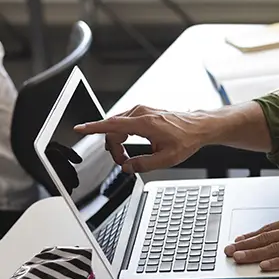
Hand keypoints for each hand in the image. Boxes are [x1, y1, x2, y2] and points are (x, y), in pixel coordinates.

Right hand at [73, 105, 206, 172]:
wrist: (199, 127)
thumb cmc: (187, 139)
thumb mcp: (167, 158)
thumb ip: (143, 164)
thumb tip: (126, 167)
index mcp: (144, 123)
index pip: (112, 125)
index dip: (93, 128)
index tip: (79, 129)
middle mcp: (141, 113)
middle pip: (112, 129)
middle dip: (112, 147)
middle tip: (122, 162)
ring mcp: (143, 111)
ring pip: (118, 126)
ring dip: (117, 141)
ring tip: (126, 156)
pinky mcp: (145, 112)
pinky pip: (125, 122)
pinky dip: (123, 134)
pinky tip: (129, 144)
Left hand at [223, 209, 278, 270]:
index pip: (270, 226)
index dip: (252, 234)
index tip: (240, 239)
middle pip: (267, 237)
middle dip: (246, 244)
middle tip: (231, 250)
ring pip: (274, 247)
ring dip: (254, 253)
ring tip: (239, 258)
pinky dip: (275, 262)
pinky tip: (264, 265)